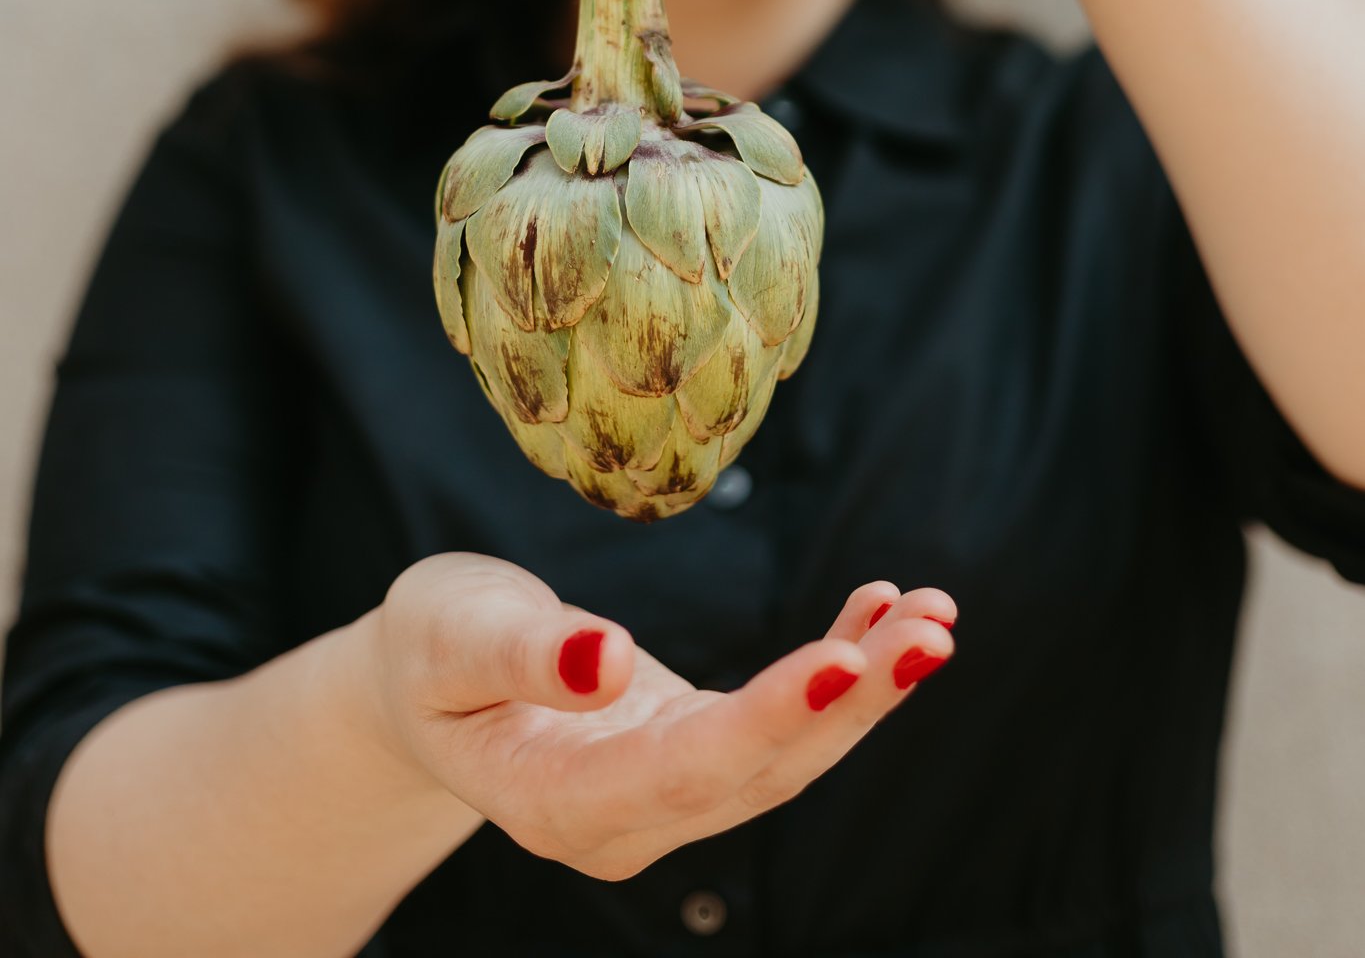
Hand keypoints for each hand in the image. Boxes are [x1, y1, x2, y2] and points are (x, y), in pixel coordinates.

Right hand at [362, 552, 955, 881]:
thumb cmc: (431, 650)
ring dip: (865, 685)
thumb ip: (524, 656)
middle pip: (761, 771)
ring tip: (932, 614)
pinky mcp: (691, 758)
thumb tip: (605, 660)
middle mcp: (625, 822)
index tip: (842, 660)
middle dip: (853, 699)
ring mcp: (664, 799)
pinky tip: (879, 608)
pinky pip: (778, 725)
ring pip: (787, 755)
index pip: (684, 770)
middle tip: (931, 628)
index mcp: (557, 805)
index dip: (768, 719)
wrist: (426, 683)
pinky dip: (835, 667)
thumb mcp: (452, 634)